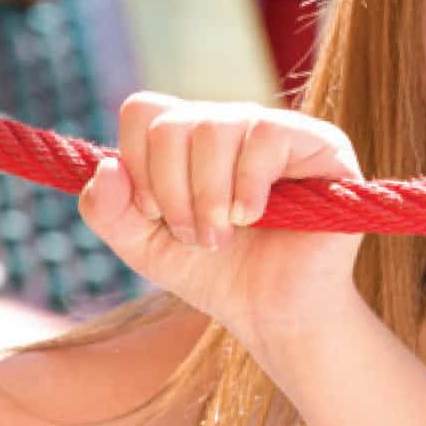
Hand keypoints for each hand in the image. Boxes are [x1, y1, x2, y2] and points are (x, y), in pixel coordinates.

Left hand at [78, 93, 363, 359]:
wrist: (274, 313)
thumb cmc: (216, 275)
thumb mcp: (144, 248)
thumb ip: (108, 211)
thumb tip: (106, 166)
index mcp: (188, 137)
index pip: (143, 111)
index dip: (136, 164)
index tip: (152, 213)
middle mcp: (230, 123)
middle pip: (171, 124)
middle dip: (172, 193)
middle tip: (197, 237)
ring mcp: (275, 128)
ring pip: (214, 128)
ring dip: (209, 197)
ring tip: (223, 234)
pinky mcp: (319, 143)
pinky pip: (266, 136)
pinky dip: (247, 186)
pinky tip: (252, 216)